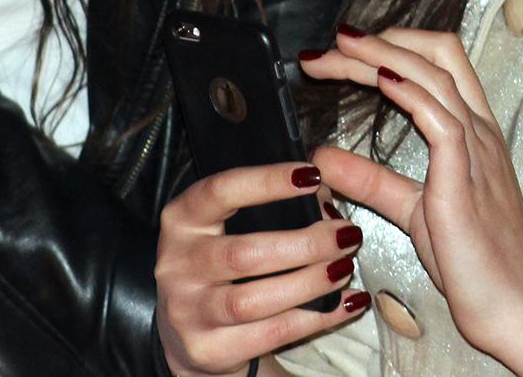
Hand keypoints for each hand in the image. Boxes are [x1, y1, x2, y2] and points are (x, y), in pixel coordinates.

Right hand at [155, 163, 368, 375]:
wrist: (190, 332)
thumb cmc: (222, 266)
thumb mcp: (227, 227)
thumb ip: (269, 206)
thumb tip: (325, 193)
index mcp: (182, 220)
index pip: (220, 192)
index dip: (267, 182)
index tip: (312, 175)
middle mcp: (176, 264)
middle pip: (244, 254)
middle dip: (305, 244)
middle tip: (346, 235)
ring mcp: (187, 311)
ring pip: (254, 300)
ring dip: (310, 283)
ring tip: (344, 269)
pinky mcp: (208, 348)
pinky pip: (271, 333)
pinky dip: (316, 317)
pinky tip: (344, 303)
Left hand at [302, 29, 522, 370]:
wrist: (514, 305)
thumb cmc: (474, 263)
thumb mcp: (413, 211)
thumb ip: (374, 182)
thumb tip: (324, 157)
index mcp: (471, 134)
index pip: (438, 64)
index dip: (390, 47)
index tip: (340, 51)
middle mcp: (478, 131)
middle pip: (438, 54)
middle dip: (382, 40)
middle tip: (330, 44)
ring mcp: (476, 150)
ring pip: (434, 76)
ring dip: (382, 57)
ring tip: (340, 49)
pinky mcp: (465, 176)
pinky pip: (440, 117)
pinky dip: (409, 91)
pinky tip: (380, 78)